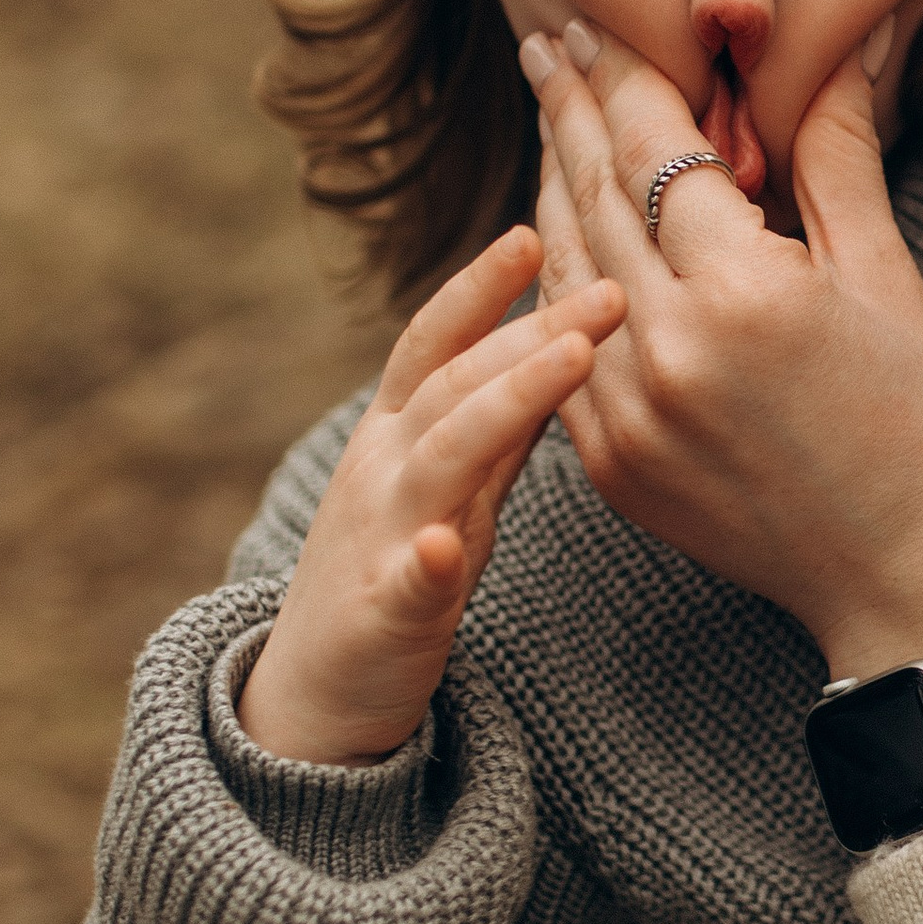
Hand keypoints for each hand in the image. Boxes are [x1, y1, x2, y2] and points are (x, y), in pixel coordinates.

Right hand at [238, 228, 625, 764]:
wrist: (314, 694)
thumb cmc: (398, 575)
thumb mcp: (452, 485)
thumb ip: (495, 424)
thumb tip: (558, 346)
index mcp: (395, 435)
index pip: (435, 343)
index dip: (479, 286)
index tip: (533, 230)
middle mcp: (383, 471)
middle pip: (455, 384)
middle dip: (531, 331)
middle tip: (608, 290)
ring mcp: (382, 539)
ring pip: (441, 459)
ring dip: (505, 402)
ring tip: (570, 359)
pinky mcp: (385, 616)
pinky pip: (406, 586)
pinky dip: (426, 565)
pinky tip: (448, 548)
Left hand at [522, 18, 922, 682]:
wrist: (907, 584)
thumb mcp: (889, 283)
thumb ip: (839, 160)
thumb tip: (839, 47)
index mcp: (746, 293)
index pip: (660, 148)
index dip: (625, 76)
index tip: (597, 26)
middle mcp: (668, 348)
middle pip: (595, 195)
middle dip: (571, 112)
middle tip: (547, 45)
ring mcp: (625, 412)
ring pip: (559, 266)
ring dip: (551, 187)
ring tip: (552, 125)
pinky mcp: (607, 463)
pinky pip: (556, 344)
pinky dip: (555, 281)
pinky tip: (562, 238)